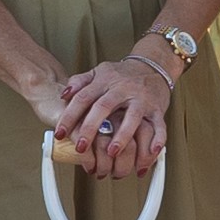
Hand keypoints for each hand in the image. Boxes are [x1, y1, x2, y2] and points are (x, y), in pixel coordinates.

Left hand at [53, 56, 172, 180]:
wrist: (153, 66)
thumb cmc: (122, 75)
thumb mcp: (99, 72)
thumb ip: (80, 82)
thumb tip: (63, 95)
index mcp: (105, 81)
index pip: (83, 98)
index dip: (69, 116)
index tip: (60, 134)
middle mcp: (122, 89)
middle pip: (104, 107)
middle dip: (90, 128)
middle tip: (81, 147)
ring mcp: (141, 99)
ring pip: (132, 118)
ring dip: (122, 136)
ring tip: (111, 153)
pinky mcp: (157, 108)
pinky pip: (159, 125)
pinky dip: (158, 139)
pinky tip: (151, 153)